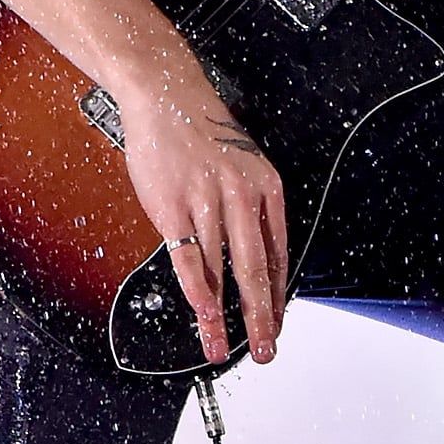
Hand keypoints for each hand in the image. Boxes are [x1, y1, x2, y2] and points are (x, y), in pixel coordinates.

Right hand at [118, 55, 286, 366]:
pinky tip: (203, 313)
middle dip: (261, 317)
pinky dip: (197, 290)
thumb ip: (250, 208)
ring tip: (223, 346)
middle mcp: (243, 195)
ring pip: (221, 270)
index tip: (278, 325)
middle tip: (264, 349)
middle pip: (256, 269)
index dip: (278, 296)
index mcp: (266, 186)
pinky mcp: (173, 204)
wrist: (165, 94)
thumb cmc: (201, 131)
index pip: (278, 253)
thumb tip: (252, 257)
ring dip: (223, 316)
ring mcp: (207, 200)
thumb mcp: (243, 164)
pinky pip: (188, 256)